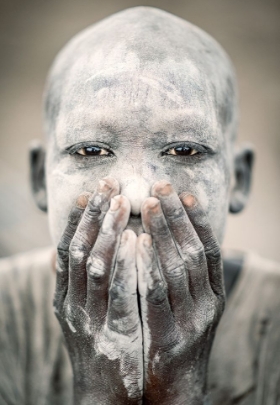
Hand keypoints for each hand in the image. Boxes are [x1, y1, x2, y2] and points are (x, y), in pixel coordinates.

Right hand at [54, 177, 142, 404]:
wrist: (106, 397)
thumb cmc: (99, 346)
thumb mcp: (82, 314)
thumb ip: (76, 284)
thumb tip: (67, 251)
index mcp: (65, 299)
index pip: (67, 249)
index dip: (77, 218)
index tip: (89, 190)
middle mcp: (73, 305)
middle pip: (79, 250)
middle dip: (93, 215)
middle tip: (108, 183)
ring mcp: (91, 319)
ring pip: (96, 265)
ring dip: (108, 231)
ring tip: (122, 201)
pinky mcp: (115, 332)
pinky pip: (120, 292)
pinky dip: (126, 263)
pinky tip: (135, 239)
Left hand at [137, 180, 224, 404]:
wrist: (174, 390)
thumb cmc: (176, 339)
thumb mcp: (187, 306)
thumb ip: (180, 276)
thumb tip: (164, 236)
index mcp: (214, 295)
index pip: (210, 248)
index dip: (198, 219)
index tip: (183, 192)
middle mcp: (208, 305)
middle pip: (194, 251)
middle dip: (177, 216)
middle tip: (160, 185)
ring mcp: (192, 321)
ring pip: (179, 266)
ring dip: (163, 231)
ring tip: (148, 202)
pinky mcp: (170, 338)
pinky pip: (158, 294)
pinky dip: (149, 264)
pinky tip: (138, 240)